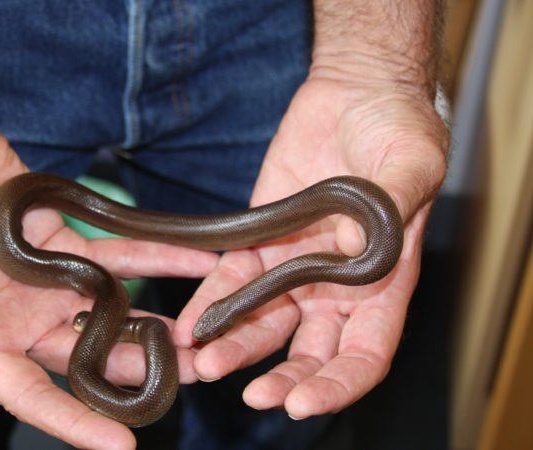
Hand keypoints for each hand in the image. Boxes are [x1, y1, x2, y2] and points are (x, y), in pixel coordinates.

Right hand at [0, 121, 218, 448]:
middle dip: (130, 374)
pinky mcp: (67, 247)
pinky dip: (156, 258)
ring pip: (106, 313)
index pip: (26, 394)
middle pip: (80, 359)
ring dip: (152, 324)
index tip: (118, 447)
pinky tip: (196, 260)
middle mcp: (18, 320)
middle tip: (184, 383)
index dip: (68, 423)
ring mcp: (47, 286)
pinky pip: (119, 256)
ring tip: (201, 337)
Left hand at [174, 76, 447, 418]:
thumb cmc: (397, 127)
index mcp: (382, 281)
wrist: (354, 93)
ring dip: (236, 348)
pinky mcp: (258, 239)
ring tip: (205, 365)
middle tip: (254, 397)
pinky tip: (191, 322)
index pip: (364, 353)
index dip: (338, 384)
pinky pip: (231, 279)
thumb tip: (369, 245)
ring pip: (264, 322)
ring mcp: (293, 265)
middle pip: (309, 351)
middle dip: (283, 379)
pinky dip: (210, 302)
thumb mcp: (411, 162)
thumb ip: (394, 206)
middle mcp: (334, 285)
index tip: (305, 402)